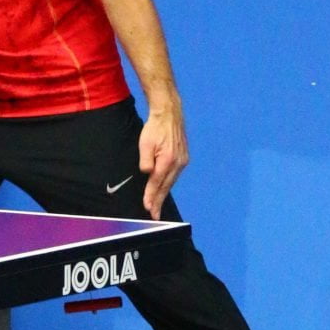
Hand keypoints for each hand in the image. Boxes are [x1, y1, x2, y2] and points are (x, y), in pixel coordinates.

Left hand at [138, 99, 188, 218]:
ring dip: (163, 193)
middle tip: (154, 215)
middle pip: (166, 186)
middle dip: (158, 201)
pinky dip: (168, 184)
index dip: (151, 196)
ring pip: (171, 182)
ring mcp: (183, 160)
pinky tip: (164, 189)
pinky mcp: (184, 158)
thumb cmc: (155, 127)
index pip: (157, 183)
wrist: (169, 114)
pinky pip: (174, 175)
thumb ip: (146, 160)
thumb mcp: (145, 142)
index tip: (148, 208)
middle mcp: (178, 163)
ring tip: (157, 206)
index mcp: (168, 160)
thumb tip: (147, 174)